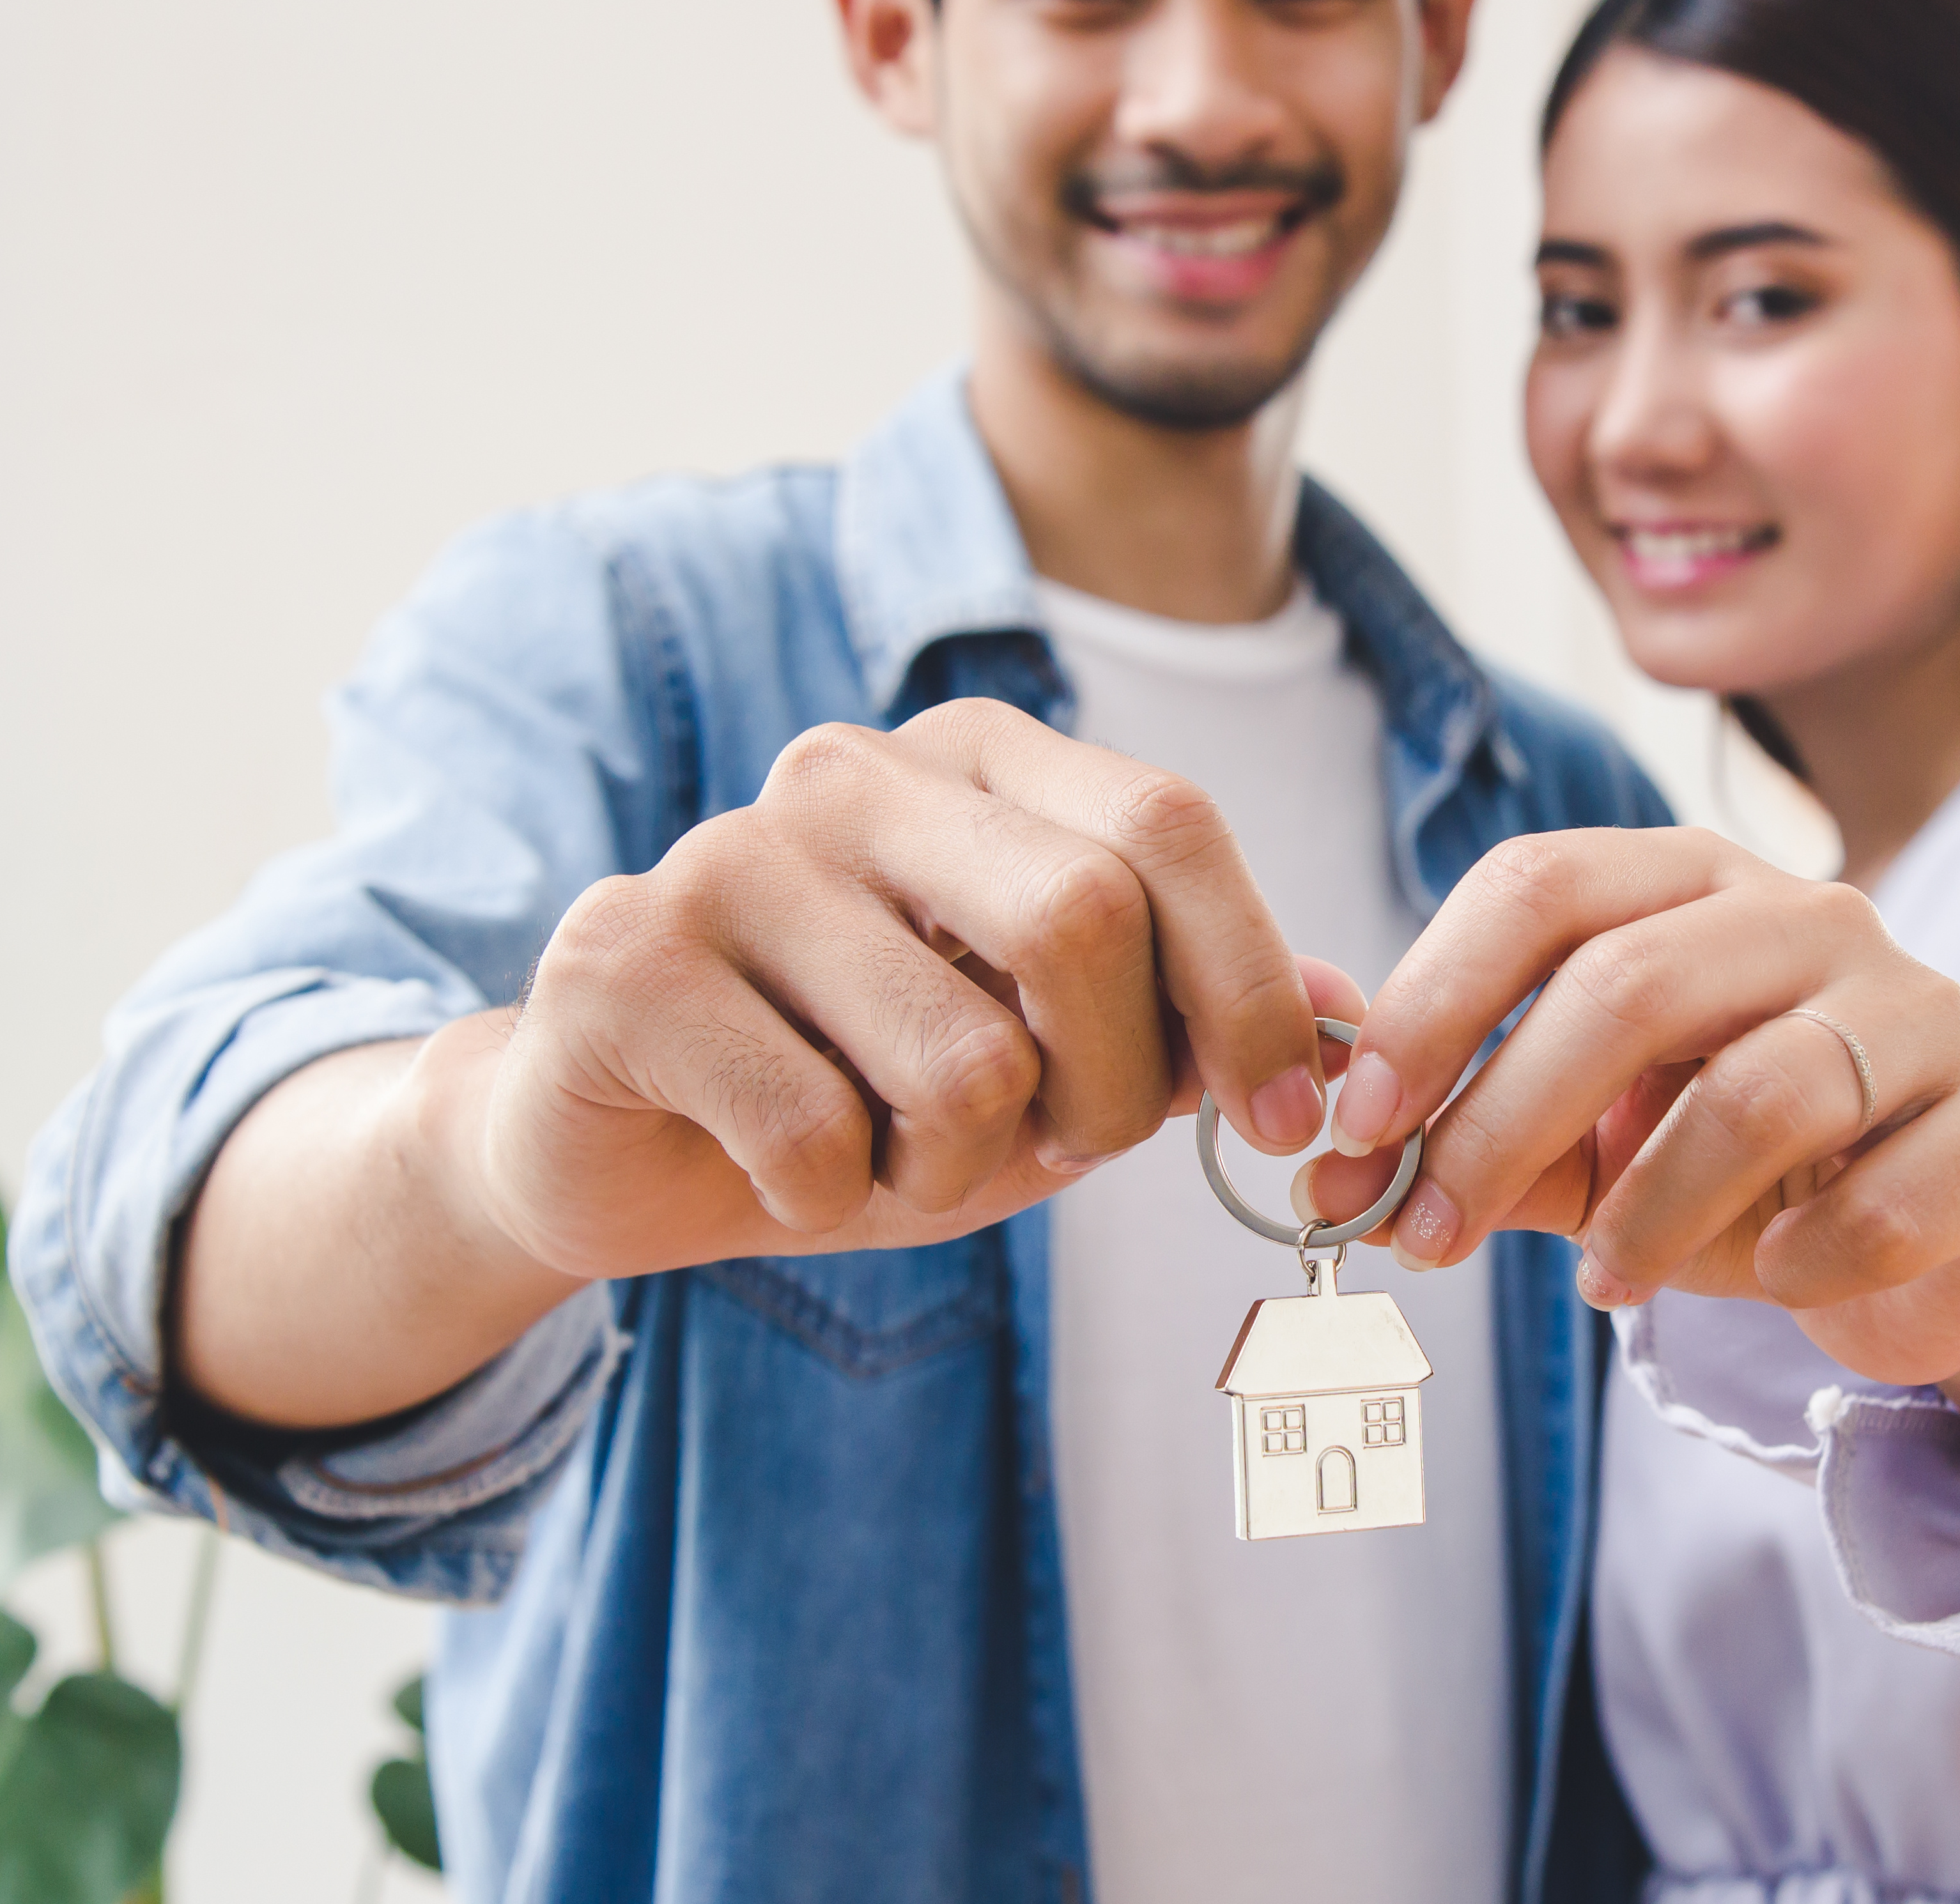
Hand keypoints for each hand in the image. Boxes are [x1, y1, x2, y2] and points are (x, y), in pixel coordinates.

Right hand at [472, 697, 1340, 1278]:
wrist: (613, 1142)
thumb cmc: (859, 1089)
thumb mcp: (1054, 1059)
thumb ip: (1191, 1021)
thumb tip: (1346, 1006)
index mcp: (975, 761)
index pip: (1168, 825)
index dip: (1249, 985)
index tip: (1285, 1122)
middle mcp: (851, 773)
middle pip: (1083, 918)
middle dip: (1114, 1088)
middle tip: (1065, 1152)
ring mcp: (727, 856)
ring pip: (961, 1058)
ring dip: (958, 1168)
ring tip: (889, 1154)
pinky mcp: (623, 960)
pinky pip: (815, 1131)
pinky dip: (829, 1197)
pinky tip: (779, 1167)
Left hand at [1310, 827, 1959, 1382]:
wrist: (1938, 1240)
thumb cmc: (1737, 1171)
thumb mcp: (1594, 1142)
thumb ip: (1470, 1136)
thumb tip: (1328, 1171)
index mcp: (1692, 883)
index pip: (1540, 885)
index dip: (1434, 999)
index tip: (1358, 1122)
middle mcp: (1811, 914)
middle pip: (1628, 984)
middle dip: (1503, 1120)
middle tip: (1426, 1233)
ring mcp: (1924, 1008)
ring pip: (1755, 1094)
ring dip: (1646, 1212)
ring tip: (1601, 1286)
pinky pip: (1880, 1200)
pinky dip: (1801, 1259)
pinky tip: (1774, 1279)